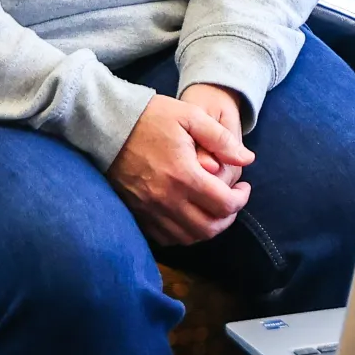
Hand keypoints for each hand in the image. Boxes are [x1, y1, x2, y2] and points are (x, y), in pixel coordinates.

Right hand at [111, 91, 252, 245]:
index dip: (241, 200)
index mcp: (184, 175)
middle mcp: (167, 199)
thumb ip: (222, 140)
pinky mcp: (136, 213)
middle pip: (208, 228)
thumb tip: (248, 159)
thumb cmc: (151, 116)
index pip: (224, 205)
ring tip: (213, 209)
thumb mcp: (191, 116)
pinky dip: (182, 233)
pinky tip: (188, 216)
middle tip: (232, 201)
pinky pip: (165, 238)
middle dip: (228, 218)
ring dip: (207, 228)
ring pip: (187, 238)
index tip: (243, 188)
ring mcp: (149, 210)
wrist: (106, 125)